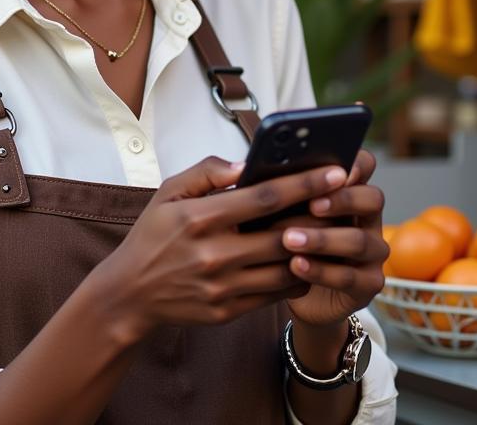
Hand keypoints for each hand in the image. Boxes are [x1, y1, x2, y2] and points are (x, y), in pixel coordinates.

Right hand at [88, 156, 350, 342]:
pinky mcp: (229, 311)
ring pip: (286, 268)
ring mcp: (223, 286)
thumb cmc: (153, 234)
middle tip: (346, 200)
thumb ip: (205, 172)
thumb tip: (244, 165)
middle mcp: (214, 253)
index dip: (303, 184)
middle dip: (320, 216)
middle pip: (284, 235)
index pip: (263, 198)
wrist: (130, 292)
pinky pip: (276, 294)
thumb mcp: (168, 192)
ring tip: (333, 231)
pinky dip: (297, 276)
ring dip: (315, 250)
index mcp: (200, 217)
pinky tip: (306, 261)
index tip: (334, 172)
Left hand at [282, 149, 388, 328]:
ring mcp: (372, 251)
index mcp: (347, 189)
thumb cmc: (278, 236)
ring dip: (322, 239)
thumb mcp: (275, 208)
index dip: (355, 165)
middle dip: (342, 200)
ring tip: (289, 240)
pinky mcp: (368, 283)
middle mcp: (367, 217)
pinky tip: (295, 265)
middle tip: (311, 204)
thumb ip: (274, 188)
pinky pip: (350, 277)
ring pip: (359, 241)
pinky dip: (320, 271)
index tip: (335, 171)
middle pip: (372, 199)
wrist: (284, 286)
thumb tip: (248, 170)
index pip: (364, 165)